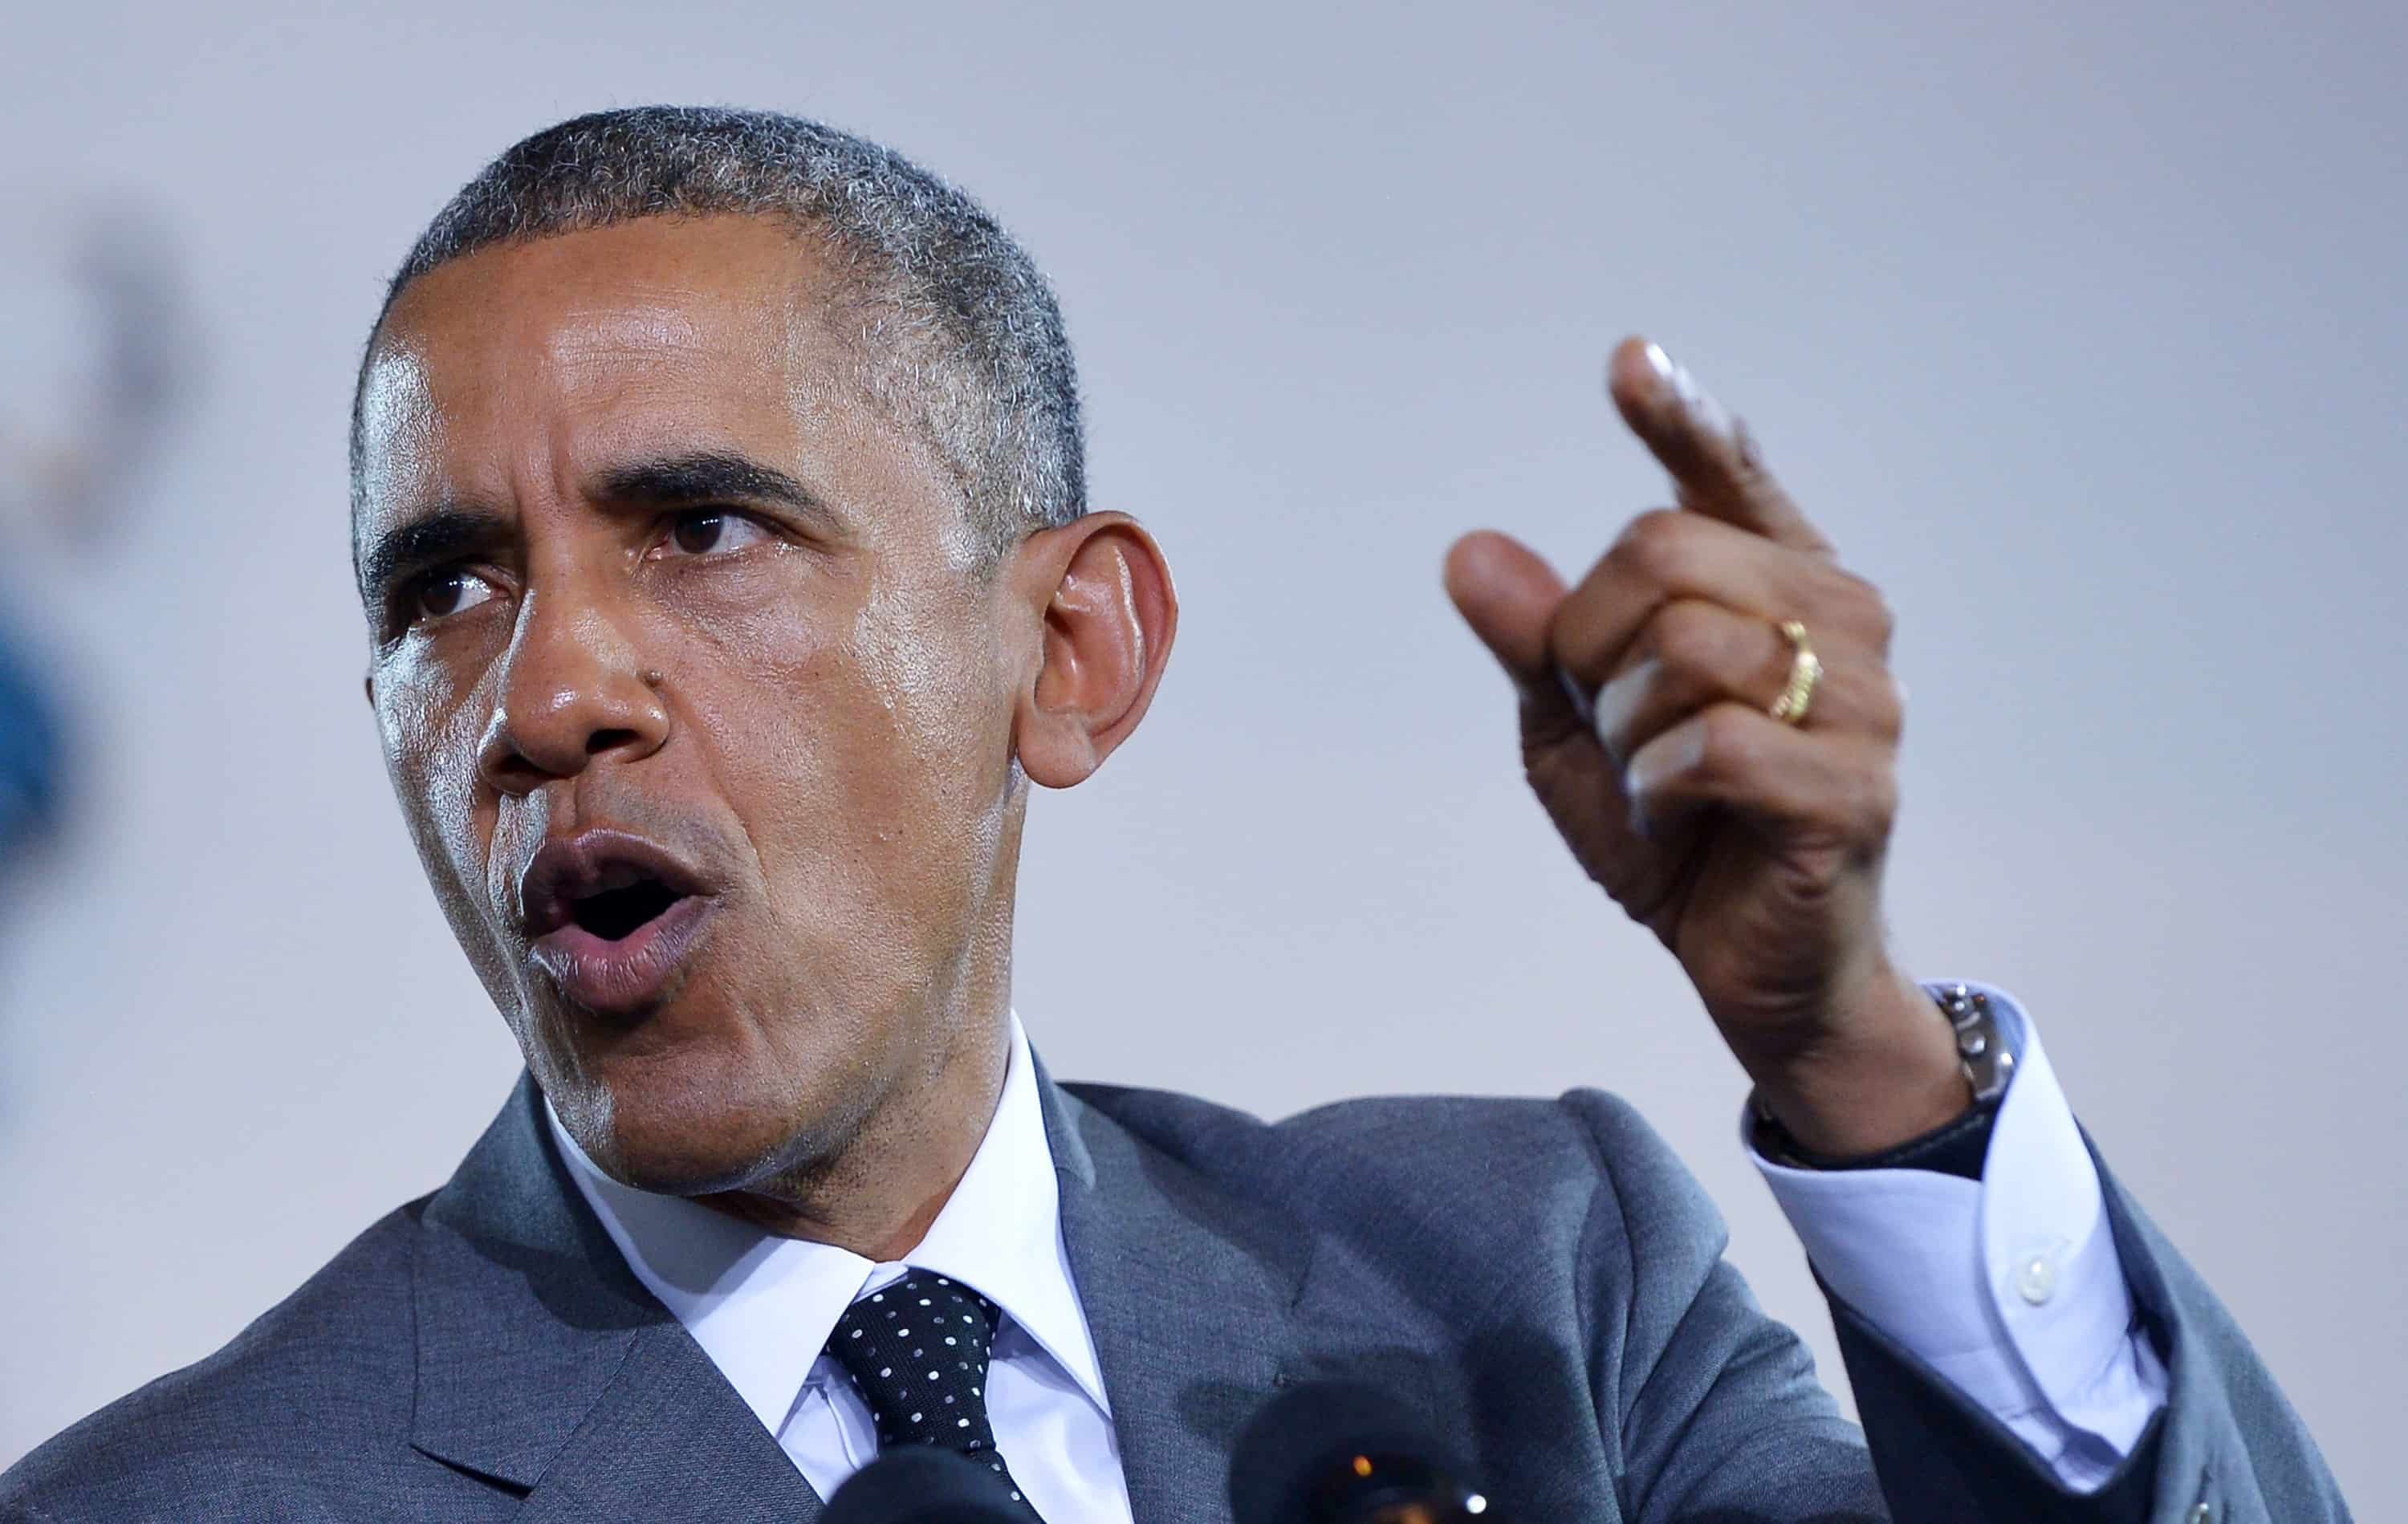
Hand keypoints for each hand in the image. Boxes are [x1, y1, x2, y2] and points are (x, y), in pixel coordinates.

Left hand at [1445, 337, 1965, 1156]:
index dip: (1681, 416)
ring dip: (1627, 730)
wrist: (1758, 967)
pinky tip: (1676, 818)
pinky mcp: (1857, 786)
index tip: (1628, 363)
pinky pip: (1713, 744)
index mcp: (1778, 580)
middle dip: (1591, 644)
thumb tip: (1467, 553)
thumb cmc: (1680, 832)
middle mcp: (1841, 615)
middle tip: (1615, 724)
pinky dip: (1657, 787)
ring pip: (1684, 646)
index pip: (1729, 473)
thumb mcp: (1577, 728)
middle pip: (1660, 553)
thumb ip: (1534, 639)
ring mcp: (1864, 698)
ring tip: (1657, 783)